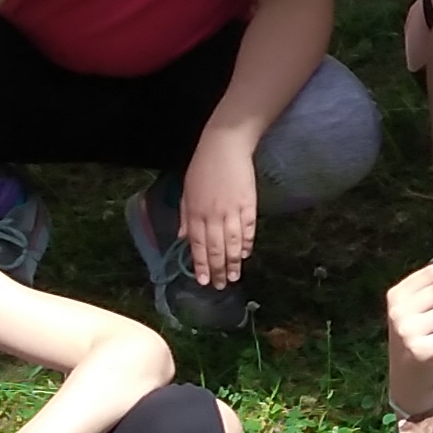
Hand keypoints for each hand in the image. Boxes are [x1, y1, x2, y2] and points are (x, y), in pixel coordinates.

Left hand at [178, 130, 259, 288]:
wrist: (225, 146)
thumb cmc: (202, 167)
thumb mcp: (187, 191)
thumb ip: (185, 215)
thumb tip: (183, 238)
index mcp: (195, 213)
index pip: (197, 245)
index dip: (201, 265)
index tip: (204, 280)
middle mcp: (213, 216)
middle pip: (215, 249)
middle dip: (217, 270)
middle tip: (220, 286)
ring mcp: (232, 211)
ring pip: (232, 243)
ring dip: (233, 262)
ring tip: (234, 277)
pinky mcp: (248, 205)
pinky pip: (247, 229)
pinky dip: (246, 243)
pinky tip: (245, 254)